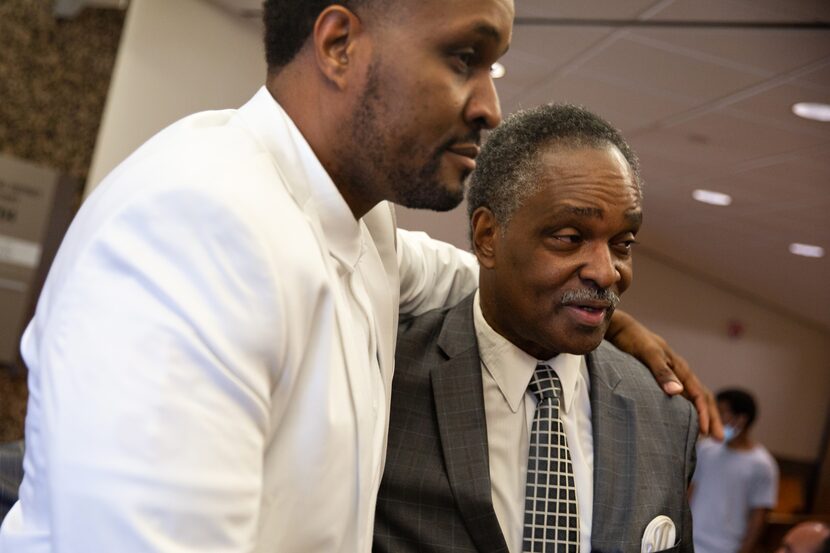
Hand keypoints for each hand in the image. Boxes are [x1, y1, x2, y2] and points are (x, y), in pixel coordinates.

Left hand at [606, 310, 723, 438]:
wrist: (621, 329)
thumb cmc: (633, 340)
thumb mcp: (647, 354)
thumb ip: (661, 371)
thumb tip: (678, 392)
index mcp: (680, 367)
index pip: (699, 394)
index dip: (704, 413)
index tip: (707, 431)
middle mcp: (680, 372)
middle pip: (702, 397)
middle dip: (711, 418)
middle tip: (719, 439)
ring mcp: (672, 375)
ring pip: (693, 398)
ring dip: (702, 415)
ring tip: (706, 434)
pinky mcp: (661, 378)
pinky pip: (681, 396)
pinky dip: (688, 409)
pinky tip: (685, 420)